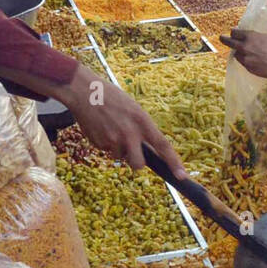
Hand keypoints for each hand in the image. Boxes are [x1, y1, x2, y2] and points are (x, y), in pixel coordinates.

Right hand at [59, 66, 187, 179]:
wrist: (84, 91)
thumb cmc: (111, 97)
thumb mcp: (133, 109)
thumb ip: (141, 128)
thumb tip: (147, 148)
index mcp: (142, 121)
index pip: (163, 145)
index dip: (174, 162)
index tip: (182, 175)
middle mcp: (130, 133)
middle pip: (139, 164)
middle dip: (136, 163)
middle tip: (131, 153)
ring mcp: (113, 140)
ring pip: (120, 157)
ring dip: (117, 148)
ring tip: (110, 128)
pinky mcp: (99, 143)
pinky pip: (106, 150)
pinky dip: (104, 143)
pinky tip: (100, 127)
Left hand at [220, 29, 266, 92]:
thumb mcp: (264, 37)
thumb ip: (252, 37)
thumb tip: (242, 37)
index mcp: (250, 36)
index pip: (234, 32)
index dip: (234, 33)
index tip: (232, 34)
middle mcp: (245, 46)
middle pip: (229, 42)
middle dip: (224, 39)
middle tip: (221, 38)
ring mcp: (245, 58)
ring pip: (237, 54)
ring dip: (241, 53)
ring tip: (254, 54)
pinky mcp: (248, 67)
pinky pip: (244, 63)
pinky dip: (247, 61)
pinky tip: (258, 61)